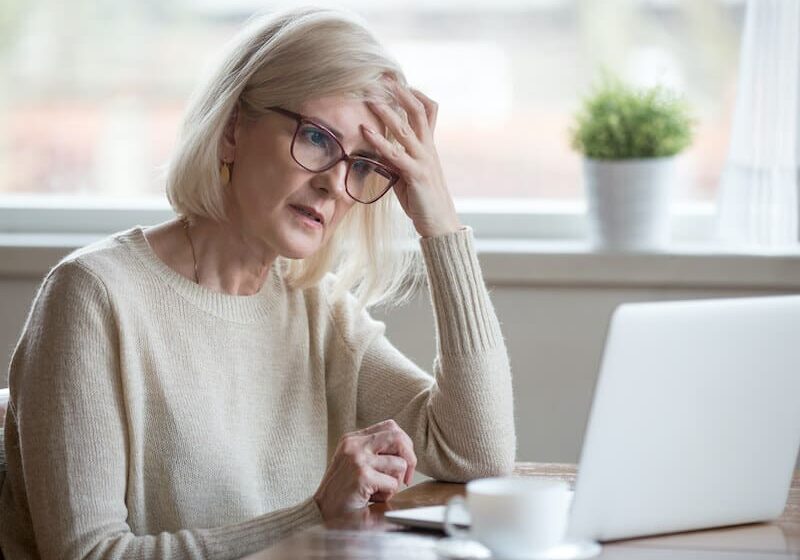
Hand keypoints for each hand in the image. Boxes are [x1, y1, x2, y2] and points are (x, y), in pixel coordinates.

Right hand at [313, 419, 416, 519]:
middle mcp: (355, 445)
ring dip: (395, 482)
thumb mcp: (354, 462)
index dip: (404, 444)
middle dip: (410, 458)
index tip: (404, 461)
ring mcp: (358, 459)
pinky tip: (371, 498)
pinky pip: (393, 484)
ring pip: (400, 464)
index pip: (390, 427)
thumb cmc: (342, 490)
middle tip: (406, 477)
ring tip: (378, 490)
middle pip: (398, 437)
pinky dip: (387, 495)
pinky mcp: (362, 476)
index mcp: (352, 438)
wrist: (321, 512)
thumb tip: (406, 450)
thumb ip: (374, 451)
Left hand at [362, 82, 460, 237]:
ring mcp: (424, 160)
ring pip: (405, 129)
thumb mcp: (408, 174)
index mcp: (429, 147)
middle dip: (401, 93)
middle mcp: (429, 149)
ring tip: (370, 98)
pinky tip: (366, 131)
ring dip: (386, 112)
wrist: (440, 223)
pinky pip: (396, 154)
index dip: (415, 94)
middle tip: (384, 77)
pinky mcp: (416, 175)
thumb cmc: (423, 200)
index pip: (428, 111)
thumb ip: (396, 159)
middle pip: (418, 112)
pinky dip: (379, 141)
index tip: (399, 81)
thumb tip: (378, 149)